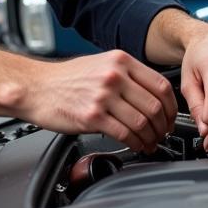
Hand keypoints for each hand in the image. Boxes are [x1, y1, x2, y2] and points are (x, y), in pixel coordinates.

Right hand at [25, 50, 177, 152]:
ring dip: (151, 138)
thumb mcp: (101, 64)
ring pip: (142, 122)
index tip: (170, 118)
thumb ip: (127, 75)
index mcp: (120, 60)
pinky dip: (136, 144)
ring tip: (150, 143)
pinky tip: (136, 146)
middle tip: (162, 135)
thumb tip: (152, 96)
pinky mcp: (92, 116)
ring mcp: (103, 96)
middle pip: (154, 106)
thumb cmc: (66, 79)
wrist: (35, 87)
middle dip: (163, 126)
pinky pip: (125, 134)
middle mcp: (114, 75)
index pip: (160, 85)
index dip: (171, 107)